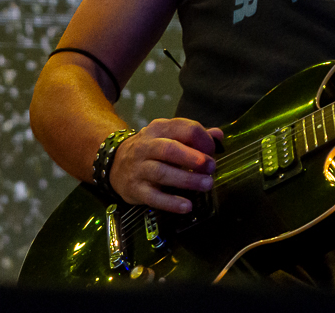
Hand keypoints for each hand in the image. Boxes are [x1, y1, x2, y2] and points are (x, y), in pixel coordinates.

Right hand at [107, 117, 224, 213]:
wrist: (115, 163)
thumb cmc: (152, 149)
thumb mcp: (170, 135)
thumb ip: (194, 136)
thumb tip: (218, 136)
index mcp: (160, 128)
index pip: (183, 128)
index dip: (202, 139)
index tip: (213, 151)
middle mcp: (146, 146)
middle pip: (169, 149)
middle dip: (193, 158)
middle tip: (211, 167)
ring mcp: (139, 168)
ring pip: (161, 172)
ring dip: (186, 179)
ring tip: (206, 185)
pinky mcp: (135, 189)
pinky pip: (153, 197)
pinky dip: (171, 203)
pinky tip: (186, 206)